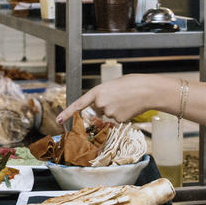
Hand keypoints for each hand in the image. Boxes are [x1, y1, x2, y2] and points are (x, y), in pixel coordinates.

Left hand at [57, 74, 173, 124]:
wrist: (146, 90)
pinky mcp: (118, 120)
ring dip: (116, 109)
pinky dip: (123, 114)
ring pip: (108, 115)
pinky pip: (117, 119)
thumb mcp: (112, 86)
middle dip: (105, 105)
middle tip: (119, 97)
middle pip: (98, 110)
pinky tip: (129, 107)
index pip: (78, 104)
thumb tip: (101, 110)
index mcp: (97, 92)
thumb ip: (102, 96)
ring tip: (126, 100)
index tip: (58, 120)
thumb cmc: (131, 84)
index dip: (67, 113)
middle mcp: (100, 104)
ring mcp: (109, 113)